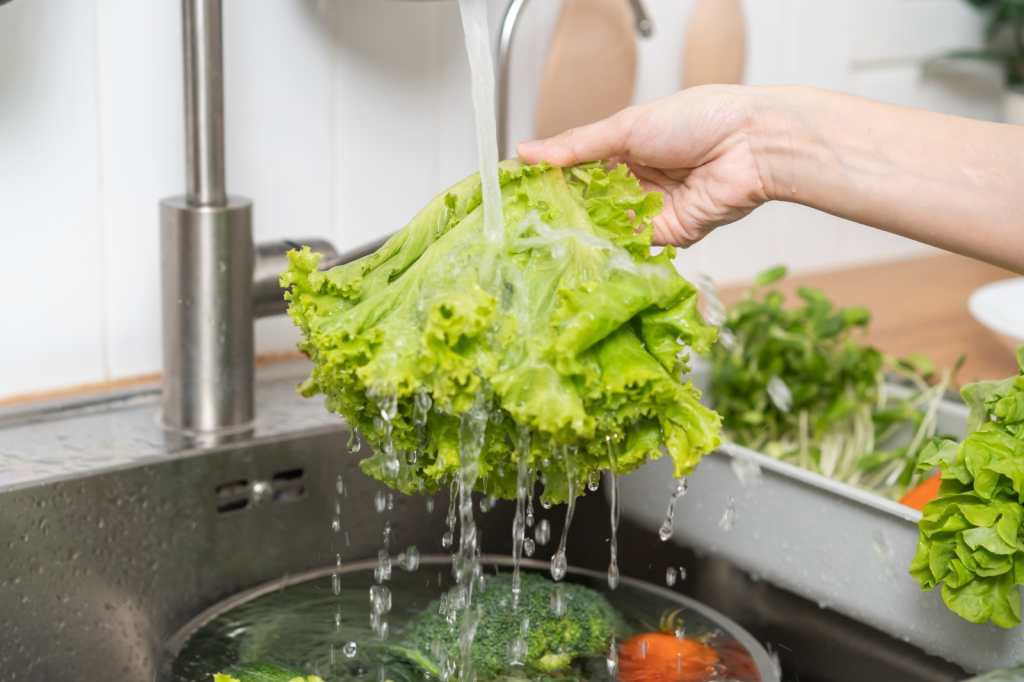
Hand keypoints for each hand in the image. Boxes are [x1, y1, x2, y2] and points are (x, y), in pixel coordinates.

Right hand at [518, 85, 770, 246]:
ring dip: (585, 231)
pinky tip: (588, 247)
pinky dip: (612, 245)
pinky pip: (633, 244)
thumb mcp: (625, 128)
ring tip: (552, 236)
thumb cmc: (697, 120)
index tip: (520, 192)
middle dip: (564, 211)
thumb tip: (525, 152)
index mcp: (625, 149)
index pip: (577, 170)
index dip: (551, 181)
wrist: (751, 145)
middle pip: (589, 203)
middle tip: (529, 221)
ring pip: (607, 227)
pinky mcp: (668, 236)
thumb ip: (575, 147)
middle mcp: (636, 182)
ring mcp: (651, 211)